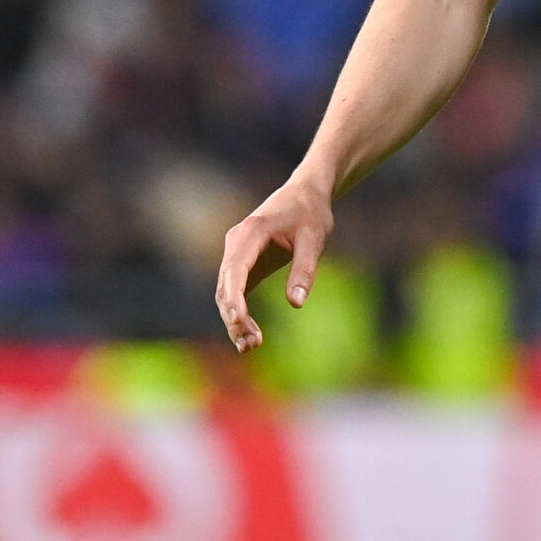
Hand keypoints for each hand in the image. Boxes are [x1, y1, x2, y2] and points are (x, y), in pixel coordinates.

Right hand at [216, 173, 333, 353]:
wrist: (305, 193)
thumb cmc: (311, 213)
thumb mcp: (315, 238)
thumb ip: (305, 269)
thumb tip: (297, 303)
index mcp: (251, 232)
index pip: (235, 269)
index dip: (234, 298)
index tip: (239, 322)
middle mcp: (236, 242)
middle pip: (225, 286)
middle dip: (234, 317)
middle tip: (251, 345)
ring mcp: (236, 253)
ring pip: (225, 292)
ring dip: (234, 319)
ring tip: (251, 346)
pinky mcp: (243, 263)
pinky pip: (234, 291)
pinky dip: (238, 312)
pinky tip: (249, 334)